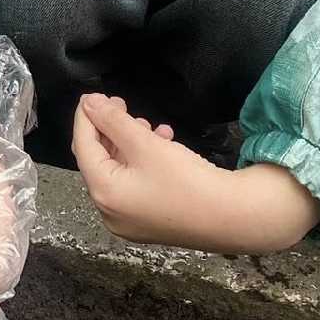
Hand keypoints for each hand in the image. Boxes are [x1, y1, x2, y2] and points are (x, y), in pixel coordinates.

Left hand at [71, 93, 319, 253]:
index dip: (86, 118)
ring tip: (147, 124)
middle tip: (121, 105)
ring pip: (121, 171)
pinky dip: (144, 162)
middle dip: (111, 130)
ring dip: (130, 144)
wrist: (237, 219)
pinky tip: (165, 143)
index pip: (82, 148)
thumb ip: (113, 121)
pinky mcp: (151, 223)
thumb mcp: (146, 143)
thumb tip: (88, 104)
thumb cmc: (188, 181)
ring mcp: (130, 221)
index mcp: (103, 194)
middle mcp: (109, 213)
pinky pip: (136, 185)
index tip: (92, 96)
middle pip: (100, 161)